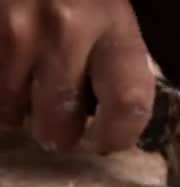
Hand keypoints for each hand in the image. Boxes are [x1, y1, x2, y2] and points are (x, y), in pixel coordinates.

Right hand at [0, 0, 154, 152]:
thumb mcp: (112, 9)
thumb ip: (120, 58)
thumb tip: (125, 113)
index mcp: (112, 25)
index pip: (129, 102)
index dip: (120, 134)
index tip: (108, 140)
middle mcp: (63, 29)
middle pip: (58, 124)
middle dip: (59, 131)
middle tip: (59, 118)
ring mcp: (11, 32)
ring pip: (10, 113)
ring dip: (19, 108)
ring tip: (28, 78)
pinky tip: (8, 64)